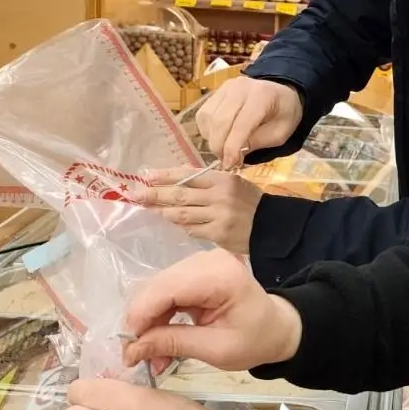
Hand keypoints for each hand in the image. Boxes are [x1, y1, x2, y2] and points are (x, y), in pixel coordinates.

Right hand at [122, 248, 302, 373]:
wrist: (276, 328)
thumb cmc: (255, 340)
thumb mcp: (217, 350)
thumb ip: (174, 343)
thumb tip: (133, 348)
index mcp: (221, 276)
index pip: (166, 289)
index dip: (141, 317)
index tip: (129, 349)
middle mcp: (207, 260)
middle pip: (157, 287)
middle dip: (142, 323)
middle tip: (138, 357)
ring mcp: (200, 261)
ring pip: (156, 289)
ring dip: (149, 322)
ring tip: (153, 355)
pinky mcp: (195, 269)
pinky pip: (165, 290)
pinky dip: (159, 316)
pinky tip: (160, 339)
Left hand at [135, 168, 262, 254]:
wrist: (272, 227)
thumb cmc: (251, 203)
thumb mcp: (234, 184)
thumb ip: (207, 182)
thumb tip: (177, 179)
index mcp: (222, 179)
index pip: (187, 175)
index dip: (165, 176)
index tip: (147, 176)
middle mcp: (218, 196)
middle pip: (180, 195)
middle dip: (155, 194)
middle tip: (136, 194)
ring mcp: (218, 216)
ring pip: (182, 214)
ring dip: (163, 212)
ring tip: (149, 208)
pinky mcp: (218, 234)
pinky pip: (192, 230)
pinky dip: (182, 226)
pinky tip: (173, 222)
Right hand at [196, 77, 303, 168]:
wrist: (281, 95)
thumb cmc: (283, 116)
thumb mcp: (279, 134)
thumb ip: (257, 142)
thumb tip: (233, 154)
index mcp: (262, 95)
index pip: (241, 124)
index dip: (232, 147)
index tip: (229, 165)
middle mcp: (240, 87)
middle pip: (220, 121)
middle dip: (219, 146)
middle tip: (226, 162)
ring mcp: (226, 88)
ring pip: (208, 117)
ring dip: (212, 139)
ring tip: (224, 150)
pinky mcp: (216, 92)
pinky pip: (203, 114)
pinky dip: (207, 131)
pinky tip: (219, 138)